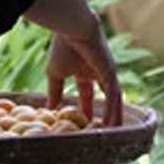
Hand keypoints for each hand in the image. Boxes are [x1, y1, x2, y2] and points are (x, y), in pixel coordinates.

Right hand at [25, 0, 124, 126]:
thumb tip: (49, 109)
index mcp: (84, 70)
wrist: (73, 29)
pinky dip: (113, 111)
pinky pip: (114, 97)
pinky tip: (111, 125)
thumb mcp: (55, 73)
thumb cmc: (63, 47)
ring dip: (113, 116)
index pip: (87, 92)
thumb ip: (54, 91)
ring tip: (112, 134)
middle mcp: (98, 72)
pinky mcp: (111, 74)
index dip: (86, 107)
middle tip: (103, 132)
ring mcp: (107, 73)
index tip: (84, 122)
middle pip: (105, 97)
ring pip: (113, 99)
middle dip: (105, 114)